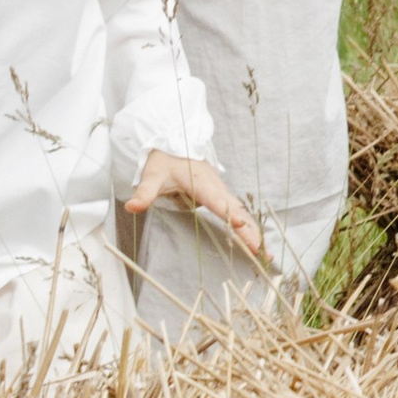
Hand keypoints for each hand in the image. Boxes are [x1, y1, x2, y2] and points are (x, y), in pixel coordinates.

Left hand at [125, 147, 267, 261]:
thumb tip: (132, 207)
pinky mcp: (222, 196)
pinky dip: (250, 227)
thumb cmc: (164, 160)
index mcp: (202, 184)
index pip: (218, 201)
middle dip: (250, 231)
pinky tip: (258, 243)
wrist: (174, 143)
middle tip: (261, 252)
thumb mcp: (152, 175)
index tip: (242, 225)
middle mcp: (217, 188)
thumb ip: (144, 193)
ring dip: (254, 232)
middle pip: (237, 211)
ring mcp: (222, 192)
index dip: (229, 214)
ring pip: (242, 213)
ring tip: (266, 255)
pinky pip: (239, 213)